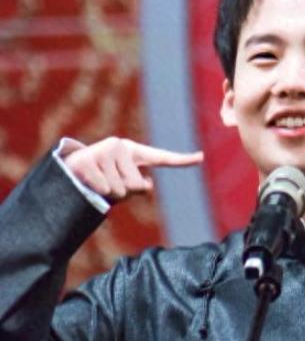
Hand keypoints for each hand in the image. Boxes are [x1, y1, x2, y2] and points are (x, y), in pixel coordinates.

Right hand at [63, 137, 203, 200]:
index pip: (161, 158)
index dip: (182, 159)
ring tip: (97, 183)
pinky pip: (104, 189)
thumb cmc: (101, 180)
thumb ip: (137, 187)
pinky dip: (97, 192)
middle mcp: (121, 146)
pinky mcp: (88, 159)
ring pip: (119, 190)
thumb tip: (147, 185)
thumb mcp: (122, 185)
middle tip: (107, 184)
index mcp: (134, 152)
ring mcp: (104, 151)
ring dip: (108, 194)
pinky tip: (88, 182)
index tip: (201, 157)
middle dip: (123, 193)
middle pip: (136, 186)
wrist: (67, 173)